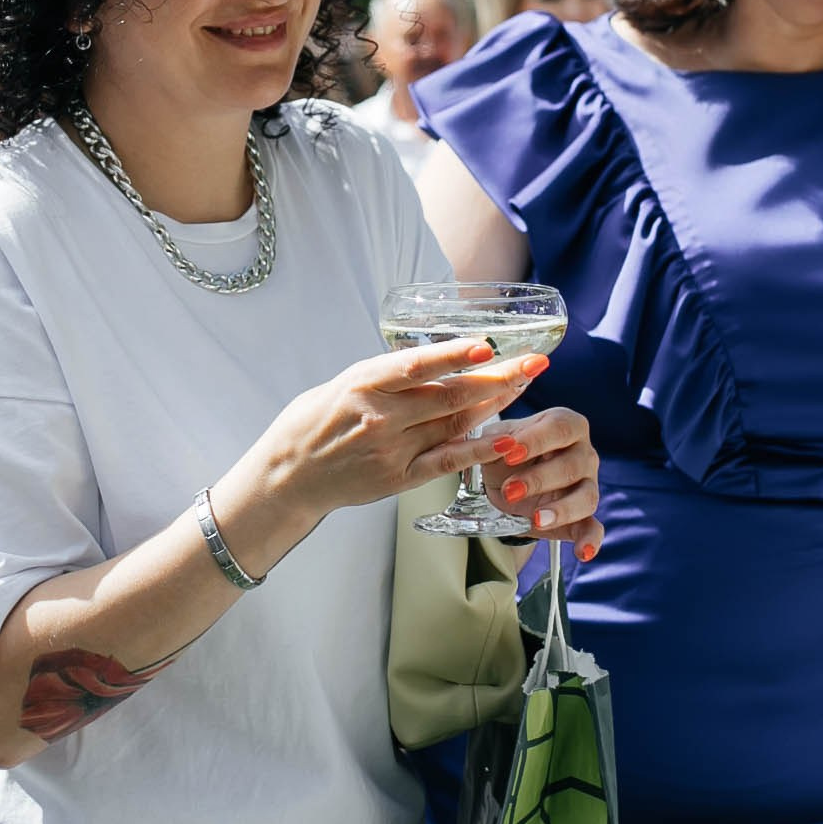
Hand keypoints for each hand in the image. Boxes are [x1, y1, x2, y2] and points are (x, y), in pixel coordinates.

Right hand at [251, 337, 549, 534]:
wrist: (288, 476)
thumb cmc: (314, 422)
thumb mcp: (343, 384)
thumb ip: (388, 376)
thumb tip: (436, 360)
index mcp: (363, 384)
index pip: (417, 366)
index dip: (455, 355)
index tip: (489, 345)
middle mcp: (380, 417)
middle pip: (449, 395)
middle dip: (497, 377)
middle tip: (534, 362)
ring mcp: (391, 450)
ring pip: (454, 424)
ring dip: (494, 404)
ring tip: (525, 385)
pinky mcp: (398, 478)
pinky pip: (447, 462)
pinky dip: (479, 451)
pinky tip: (507, 440)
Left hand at [487, 406, 604, 557]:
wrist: (503, 481)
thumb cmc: (505, 453)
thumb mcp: (495, 441)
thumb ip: (495, 441)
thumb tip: (498, 445)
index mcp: (565, 424)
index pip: (559, 427)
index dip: (536, 440)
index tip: (510, 452)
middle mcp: (583, 452)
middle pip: (573, 464)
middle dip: (539, 479)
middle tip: (510, 490)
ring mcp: (587, 485)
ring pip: (587, 497)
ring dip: (561, 510)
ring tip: (537, 519)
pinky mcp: (583, 515)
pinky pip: (594, 528)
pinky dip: (590, 541)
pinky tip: (582, 552)